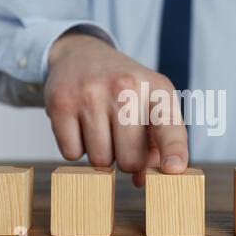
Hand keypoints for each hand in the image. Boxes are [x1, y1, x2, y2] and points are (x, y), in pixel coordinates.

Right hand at [44, 33, 187, 186]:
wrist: (82, 54)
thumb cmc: (125, 89)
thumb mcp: (151, 105)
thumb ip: (157, 145)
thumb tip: (140, 181)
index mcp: (157, 90)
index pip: (168, 126)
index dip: (173, 151)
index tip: (173, 169)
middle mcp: (126, 88)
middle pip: (130, 160)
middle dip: (127, 160)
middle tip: (121, 137)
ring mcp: (91, 94)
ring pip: (100, 161)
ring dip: (102, 154)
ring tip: (101, 127)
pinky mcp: (61, 102)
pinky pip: (72, 153)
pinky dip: (76, 148)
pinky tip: (81, 125)